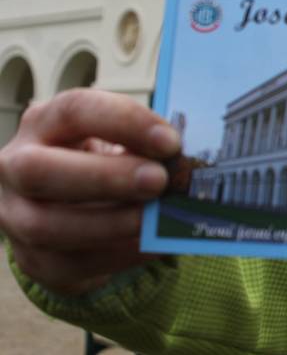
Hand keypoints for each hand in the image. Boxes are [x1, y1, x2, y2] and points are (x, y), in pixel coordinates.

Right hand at [0, 89, 181, 294]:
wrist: (72, 207)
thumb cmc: (102, 162)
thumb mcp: (117, 143)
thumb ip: (144, 148)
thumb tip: (182, 164)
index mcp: (44, 123)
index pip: (75, 110)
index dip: (124, 123)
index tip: (170, 141)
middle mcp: (16, 165)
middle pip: (41, 170)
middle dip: (105, 177)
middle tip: (158, 181)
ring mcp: (14, 215)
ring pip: (45, 226)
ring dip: (109, 224)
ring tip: (153, 220)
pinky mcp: (30, 258)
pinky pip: (67, 264)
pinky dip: (116, 256)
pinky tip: (150, 246)